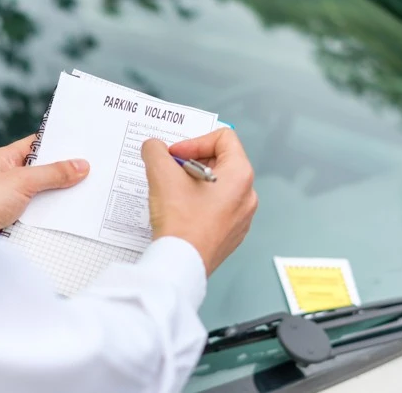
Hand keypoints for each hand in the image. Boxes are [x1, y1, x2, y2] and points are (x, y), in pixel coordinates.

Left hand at [0, 134, 89, 231]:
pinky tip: (64, 216)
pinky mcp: (9, 219)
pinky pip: (33, 213)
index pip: (35, 145)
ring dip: (56, 196)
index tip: (81, 147)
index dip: (57, 145)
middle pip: (39, 171)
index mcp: (3, 159)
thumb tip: (80, 165)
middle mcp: (4, 177)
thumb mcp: (23, 181)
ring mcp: (6, 199)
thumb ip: (52, 173)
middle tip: (90, 173)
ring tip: (83, 194)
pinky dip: (47, 215)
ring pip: (38, 194)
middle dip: (61, 174)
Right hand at [141, 128, 257, 275]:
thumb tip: (153, 148)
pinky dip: (199, 204)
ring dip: (194, 183)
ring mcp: (241, 217)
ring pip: (218, 186)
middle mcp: (247, 195)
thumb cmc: (180, 221)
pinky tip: (180, 213)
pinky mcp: (231, 235)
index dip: (194, 142)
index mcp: (240, 175)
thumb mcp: (161, 174)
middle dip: (192, 163)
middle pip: (221, 161)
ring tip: (173, 194)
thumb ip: (155, 151)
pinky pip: (217, 209)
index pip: (223, 138)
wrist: (180, 263)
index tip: (175, 156)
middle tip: (170, 173)